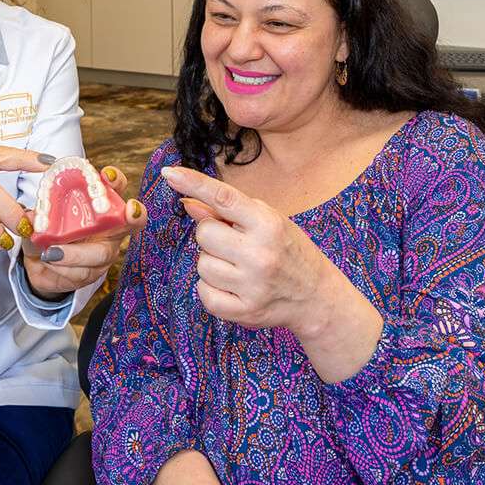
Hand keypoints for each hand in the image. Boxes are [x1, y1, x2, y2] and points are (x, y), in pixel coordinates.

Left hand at [20, 165, 147, 299]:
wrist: (41, 264)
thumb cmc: (50, 233)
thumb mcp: (41, 219)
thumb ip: (38, 216)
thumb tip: (32, 217)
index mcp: (99, 208)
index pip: (116, 189)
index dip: (117, 182)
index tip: (107, 176)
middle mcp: (108, 229)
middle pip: (128, 224)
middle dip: (132, 217)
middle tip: (128, 212)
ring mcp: (104, 253)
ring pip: (100, 254)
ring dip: (76, 253)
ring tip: (51, 252)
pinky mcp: (92, 274)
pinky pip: (82, 273)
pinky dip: (62, 268)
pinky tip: (48, 262)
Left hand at [159, 165, 382, 382]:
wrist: (316, 296)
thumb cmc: (288, 250)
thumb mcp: (267, 221)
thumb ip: (228, 211)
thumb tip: (188, 202)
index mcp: (268, 224)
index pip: (223, 198)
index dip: (193, 183)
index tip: (169, 173)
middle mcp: (260, 254)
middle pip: (203, 233)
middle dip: (211, 235)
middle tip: (233, 243)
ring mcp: (252, 285)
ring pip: (201, 264)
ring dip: (212, 263)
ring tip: (237, 266)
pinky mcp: (244, 311)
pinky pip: (203, 292)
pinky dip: (210, 288)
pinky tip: (232, 285)